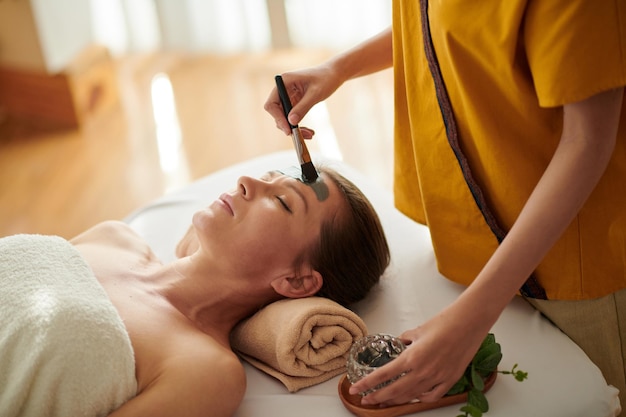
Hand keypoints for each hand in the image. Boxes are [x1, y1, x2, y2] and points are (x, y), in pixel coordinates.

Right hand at [264, 65, 343, 137]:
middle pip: (277, 113)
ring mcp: (288, 97)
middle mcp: (283, 89)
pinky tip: (309, 131)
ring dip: (294, 128)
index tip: (288, 130)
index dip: (278, 118)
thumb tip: (291, 122)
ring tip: (309, 134)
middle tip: (301, 136)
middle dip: (288, 126)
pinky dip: (299, 125)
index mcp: (284, 82)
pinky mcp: (294, 103)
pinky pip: (292, 117)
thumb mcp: (315, 94)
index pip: (272, 104)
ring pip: (284, 118)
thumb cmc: (326, 79)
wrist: (334, 74)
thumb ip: (303, 107)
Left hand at [348, 305, 493, 405]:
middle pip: (394, 390)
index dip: (367, 383)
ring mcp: (437, 378)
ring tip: (384, 402)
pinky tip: (414, 398)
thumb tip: (400, 343)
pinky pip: (432, 396)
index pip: (383, 375)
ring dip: (395, 400)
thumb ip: (405, 340)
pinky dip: (421, 398)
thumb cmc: (445, 322)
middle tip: (366, 400)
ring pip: (411, 395)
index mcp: (412, 357)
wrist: (469, 322)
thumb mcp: (418, 330)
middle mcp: (423, 371)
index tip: (355, 389)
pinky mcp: (450, 380)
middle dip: (377, 397)